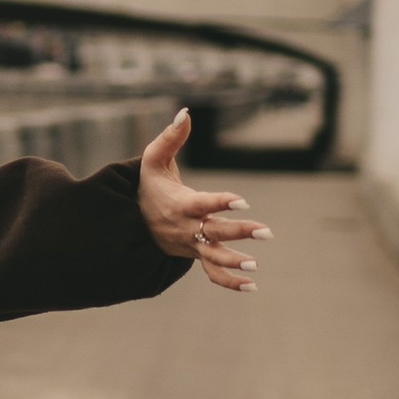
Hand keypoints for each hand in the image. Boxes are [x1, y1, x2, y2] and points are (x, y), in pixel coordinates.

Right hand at [138, 110, 269, 292]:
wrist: (132, 220)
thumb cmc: (147, 185)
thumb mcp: (152, 159)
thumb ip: (170, 137)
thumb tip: (186, 112)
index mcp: (179, 204)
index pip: (202, 204)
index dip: (222, 202)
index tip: (242, 201)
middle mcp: (186, 228)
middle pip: (214, 231)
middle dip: (239, 232)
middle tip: (267, 231)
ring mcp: (191, 244)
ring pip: (213, 256)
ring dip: (233, 262)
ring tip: (256, 265)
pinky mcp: (195, 255)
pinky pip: (211, 273)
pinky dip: (229, 282)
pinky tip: (252, 286)